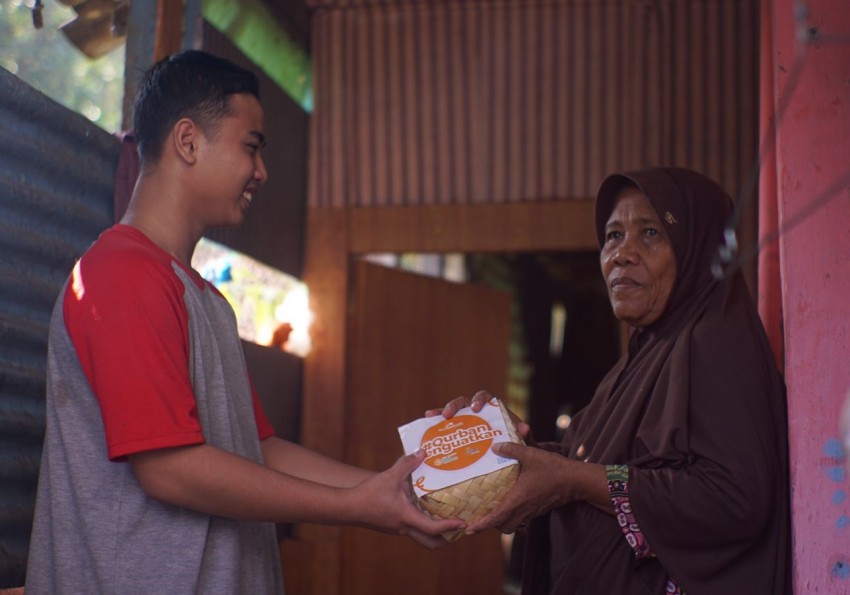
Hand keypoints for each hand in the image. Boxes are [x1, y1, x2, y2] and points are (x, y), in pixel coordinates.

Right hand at [349, 450, 464, 548]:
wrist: (347, 507)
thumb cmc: (369, 493)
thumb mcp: (390, 475)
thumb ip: (407, 463)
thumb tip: (423, 452)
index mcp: (406, 517)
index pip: (433, 528)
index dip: (449, 527)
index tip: (462, 523)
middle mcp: (404, 528)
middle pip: (431, 544)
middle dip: (447, 539)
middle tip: (459, 529)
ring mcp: (398, 529)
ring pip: (421, 538)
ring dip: (435, 533)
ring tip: (446, 519)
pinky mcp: (392, 527)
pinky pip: (412, 530)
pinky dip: (423, 525)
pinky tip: (424, 510)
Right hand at [425, 390, 533, 444]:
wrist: (513, 458)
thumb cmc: (518, 447)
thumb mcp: (523, 443)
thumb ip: (525, 436)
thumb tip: (524, 427)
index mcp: (493, 409)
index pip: (485, 397)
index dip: (479, 399)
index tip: (475, 408)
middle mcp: (478, 411)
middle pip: (464, 402)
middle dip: (455, 406)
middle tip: (448, 415)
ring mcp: (467, 420)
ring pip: (453, 411)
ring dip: (442, 412)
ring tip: (431, 416)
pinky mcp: (459, 431)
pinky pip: (446, 425)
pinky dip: (437, 423)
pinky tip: (427, 423)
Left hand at [464, 442, 602, 534]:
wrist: (577, 480)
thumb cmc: (554, 468)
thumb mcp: (531, 454)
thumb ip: (512, 449)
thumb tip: (494, 446)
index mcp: (518, 499)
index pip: (496, 518)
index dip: (481, 525)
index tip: (468, 529)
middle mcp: (524, 509)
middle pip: (503, 527)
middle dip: (489, 526)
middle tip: (477, 517)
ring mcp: (532, 511)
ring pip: (513, 524)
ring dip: (501, 522)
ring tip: (490, 512)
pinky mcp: (539, 509)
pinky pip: (522, 518)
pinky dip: (512, 516)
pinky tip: (509, 503)